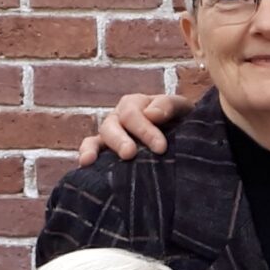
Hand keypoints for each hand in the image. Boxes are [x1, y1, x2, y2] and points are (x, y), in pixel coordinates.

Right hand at [75, 91, 189, 165]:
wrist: (186, 142)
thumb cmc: (183, 124)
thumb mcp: (182, 109)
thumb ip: (169, 106)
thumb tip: (151, 114)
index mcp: (137, 104)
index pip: (134, 114)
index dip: (145, 130)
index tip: (160, 147)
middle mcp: (120, 118)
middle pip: (112, 125)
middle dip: (120, 140)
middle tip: (129, 154)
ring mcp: (111, 135)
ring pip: (98, 138)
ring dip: (93, 149)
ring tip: (90, 160)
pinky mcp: (106, 152)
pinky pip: (91, 150)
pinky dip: (85, 154)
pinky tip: (84, 165)